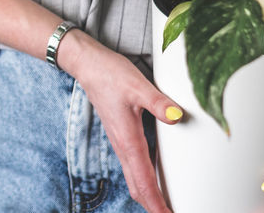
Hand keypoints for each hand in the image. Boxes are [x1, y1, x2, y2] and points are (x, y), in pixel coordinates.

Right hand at [61, 31, 183, 212]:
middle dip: (153, 206)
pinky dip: (144, 182)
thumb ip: (158, 102)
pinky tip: (153, 181)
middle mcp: (123, 146)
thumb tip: (176, 116)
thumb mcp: (137, 85)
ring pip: (134, 179)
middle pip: (138, 188)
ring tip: (165, 207)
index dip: (156, 204)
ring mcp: (121, 142)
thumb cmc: (110, 74)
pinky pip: (133, 168)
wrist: (87, 65)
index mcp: (128, 140)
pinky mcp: (121, 136)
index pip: (144, 182)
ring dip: (149, 196)